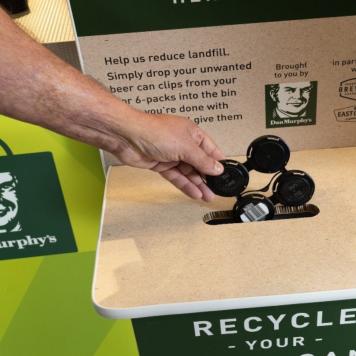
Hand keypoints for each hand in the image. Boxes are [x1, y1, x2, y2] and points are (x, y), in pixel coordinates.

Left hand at [110, 112, 224, 200]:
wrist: (128, 137)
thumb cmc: (154, 132)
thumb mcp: (186, 146)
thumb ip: (202, 160)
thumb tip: (217, 168)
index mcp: (192, 133)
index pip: (210, 150)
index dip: (218, 163)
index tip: (225, 175)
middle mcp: (183, 143)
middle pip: (199, 163)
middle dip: (208, 177)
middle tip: (217, 190)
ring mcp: (171, 155)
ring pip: (188, 172)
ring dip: (197, 184)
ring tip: (208, 196)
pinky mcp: (161, 164)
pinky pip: (176, 177)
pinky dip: (185, 185)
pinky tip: (194, 193)